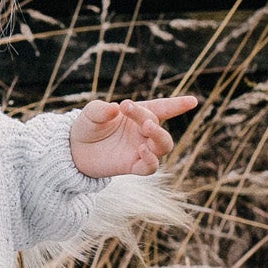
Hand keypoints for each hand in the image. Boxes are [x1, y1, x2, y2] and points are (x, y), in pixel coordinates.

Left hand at [69, 94, 197, 177]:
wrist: (74, 149)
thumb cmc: (88, 126)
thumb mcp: (90, 113)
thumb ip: (101, 109)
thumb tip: (115, 108)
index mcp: (138, 115)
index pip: (162, 108)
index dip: (178, 104)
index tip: (193, 101)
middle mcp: (143, 132)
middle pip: (158, 126)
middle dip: (151, 119)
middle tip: (137, 114)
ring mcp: (140, 149)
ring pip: (163, 146)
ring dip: (158, 136)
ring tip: (146, 126)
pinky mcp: (133, 166)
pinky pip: (150, 167)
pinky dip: (150, 160)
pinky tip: (141, 149)